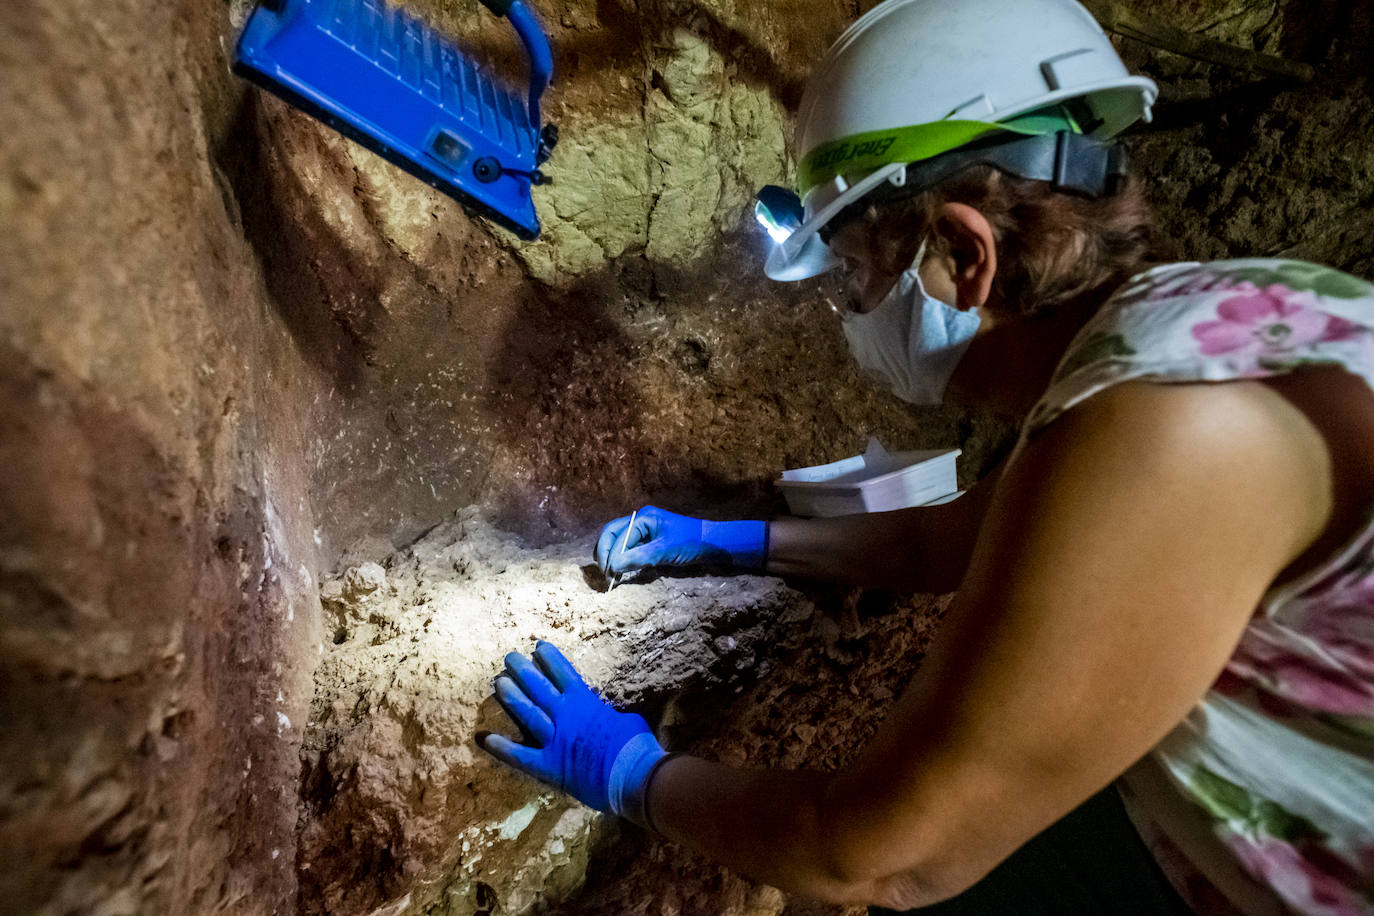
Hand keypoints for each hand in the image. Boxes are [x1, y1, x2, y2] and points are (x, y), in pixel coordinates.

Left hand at [479, 641, 667, 827]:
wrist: (633, 776)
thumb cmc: (636, 747)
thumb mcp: (628, 721)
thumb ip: (610, 715)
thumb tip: (611, 717)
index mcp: (585, 702)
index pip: (563, 673)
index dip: (550, 658)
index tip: (538, 646)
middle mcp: (565, 716)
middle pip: (538, 687)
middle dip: (522, 670)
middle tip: (509, 657)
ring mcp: (553, 740)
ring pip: (526, 713)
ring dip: (511, 697)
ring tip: (497, 682)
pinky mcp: (548, 766)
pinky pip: (520, 756)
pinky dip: (501, 748)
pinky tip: (484, 739)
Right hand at [594, 506, 767, 576]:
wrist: (713, 545)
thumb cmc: (692, 542)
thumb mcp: (665, 550)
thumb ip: (639, 557)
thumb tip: (614, 566)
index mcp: (643, 517)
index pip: (617, 534)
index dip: (610, 554)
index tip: (610, 572)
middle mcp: (640, 521)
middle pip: (612, 534)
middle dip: (604, 553)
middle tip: (604, 573)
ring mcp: (644, 531)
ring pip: (618, 542)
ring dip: (611, 557)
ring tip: (610, 575)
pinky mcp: (649, 542)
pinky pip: (628, 549)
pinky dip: (622, 560)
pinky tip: (621, 572)